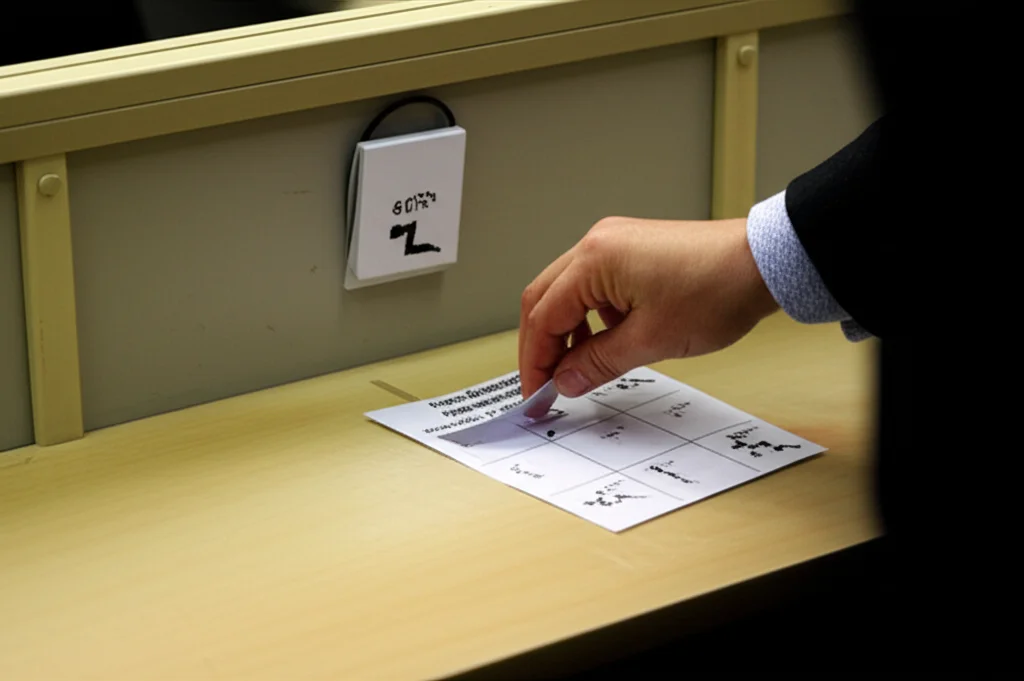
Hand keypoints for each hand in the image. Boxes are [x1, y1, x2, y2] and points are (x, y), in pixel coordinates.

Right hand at [518, 216, 778, 407]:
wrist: (765, 263)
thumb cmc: (716, 290)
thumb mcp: (651, 340)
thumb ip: (598, 363)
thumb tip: (564, 381)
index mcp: (594, 260)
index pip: (543, 315)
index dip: (536, 360)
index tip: (536, 394)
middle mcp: (597, 243)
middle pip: (545, 299)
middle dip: (542, 346)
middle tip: (545, 385)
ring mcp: (614, 243)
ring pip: (568, 293)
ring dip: (566, 332)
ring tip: (578, 370)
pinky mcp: (632, 250)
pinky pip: (594, 286)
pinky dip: (591, 318)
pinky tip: (606, 343)